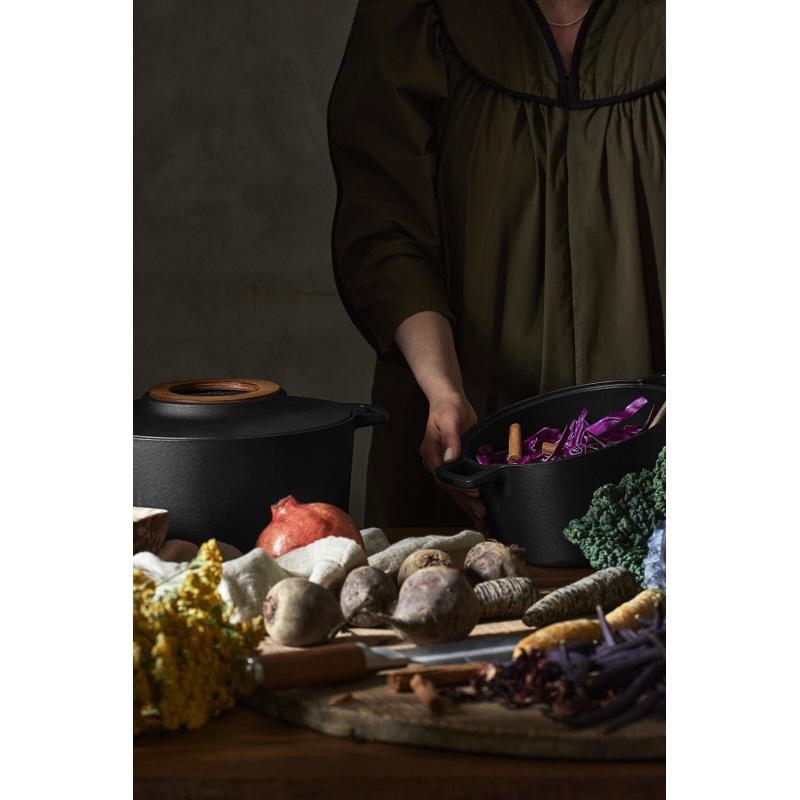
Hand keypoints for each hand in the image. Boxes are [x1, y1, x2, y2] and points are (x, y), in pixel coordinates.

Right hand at [420, 391, 486, 531]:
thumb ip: (451, 439)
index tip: (474, 496)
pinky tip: (477, 504)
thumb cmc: (447, 407)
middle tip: (481, 515)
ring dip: (468, 503)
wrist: (450, 398)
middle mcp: (437, 461)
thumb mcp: (449, 420)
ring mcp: (446, 462)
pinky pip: (462, 480)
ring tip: (481, 519)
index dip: (459, 489)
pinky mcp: (456, 460)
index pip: (445, 478)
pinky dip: (470, 493)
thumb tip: (450, 458)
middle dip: (466, 503)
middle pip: (450, 488)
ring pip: (456, 488)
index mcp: (432, 454)